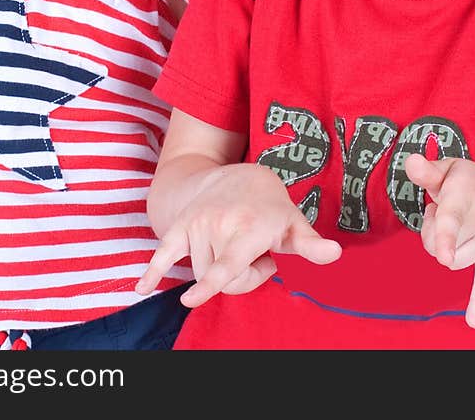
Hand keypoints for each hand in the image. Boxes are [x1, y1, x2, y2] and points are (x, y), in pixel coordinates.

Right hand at [136, 163, 340, 306]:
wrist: (238, 176)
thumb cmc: (271, 207)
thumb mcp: (293, 222)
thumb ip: (310, 243)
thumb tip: (334, 254)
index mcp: (249, 227)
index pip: (229, 262)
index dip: (213, 281)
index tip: (192, 299)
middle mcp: (219, 223)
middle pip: (220, 280)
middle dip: (240, 278)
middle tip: (257, 256)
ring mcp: (197, 223)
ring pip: (198, 273)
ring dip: (217, 272)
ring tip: (235, 247)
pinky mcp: (179, 225)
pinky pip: (161, 252)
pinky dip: (151, 272)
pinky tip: (139, 289)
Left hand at [404, 153, 474, 329]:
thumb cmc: (472, 182)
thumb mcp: (450, 168)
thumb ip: (427, 170)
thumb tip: (410, 162)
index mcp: (466, 192)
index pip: (452, 217)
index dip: (444, 234)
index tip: (442, 254)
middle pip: (439, 245)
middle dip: (432, 232)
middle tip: (441, 212)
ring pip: (453, 262)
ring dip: (446, 248)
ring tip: (457, 226)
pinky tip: (473, 320)